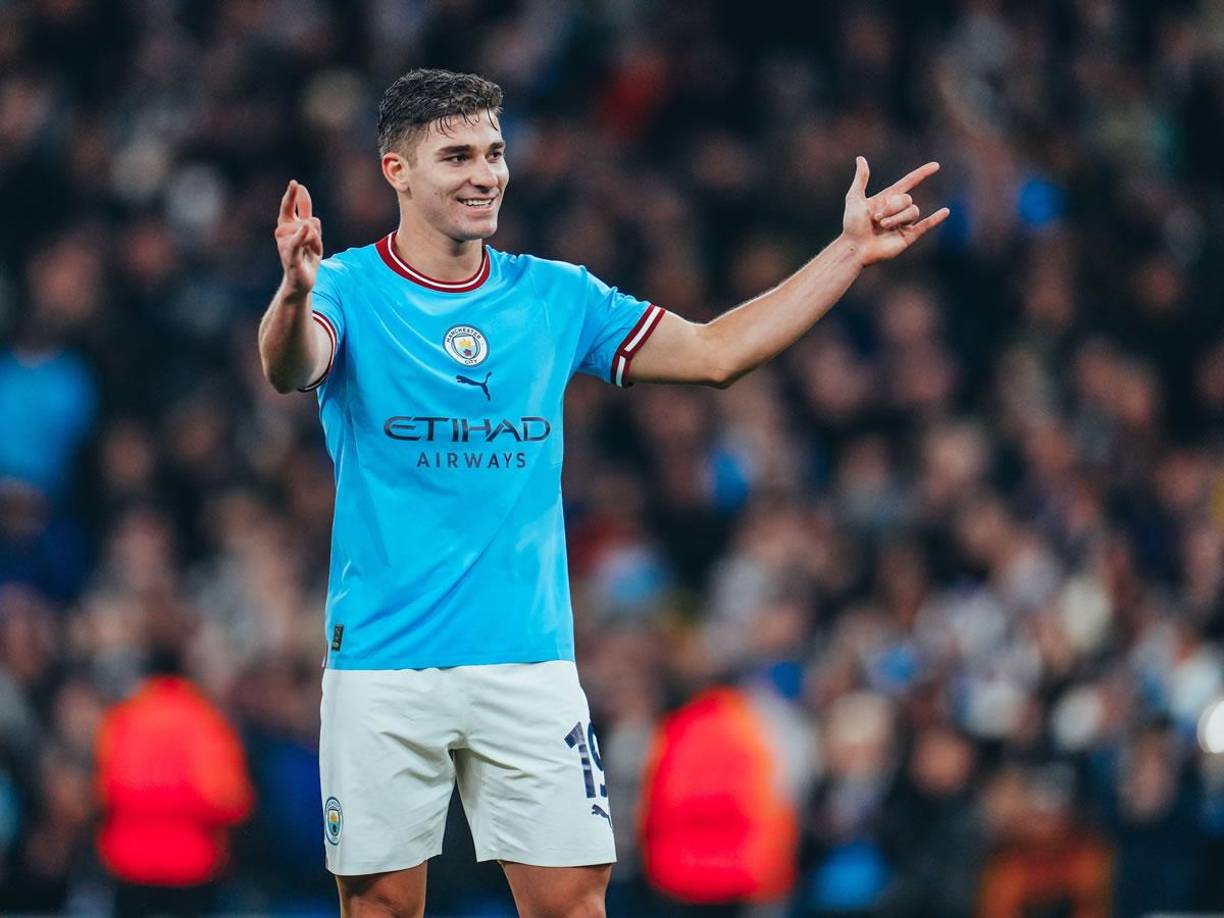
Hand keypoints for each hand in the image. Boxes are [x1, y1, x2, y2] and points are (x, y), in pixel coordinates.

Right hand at [276, 180, 322, 296]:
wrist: (302, 283)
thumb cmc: (306, 260)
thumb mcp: (314, 239)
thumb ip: (313, 225)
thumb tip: (313, 217)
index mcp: (288, 228)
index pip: (288, 207)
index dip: (292, 195)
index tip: (295, 183)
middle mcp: (283, 234)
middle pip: (303, 220)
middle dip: (313, 229)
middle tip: (313, 243)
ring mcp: (286, 245)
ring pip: (306, 231)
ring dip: (315, 241)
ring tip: (312, 252)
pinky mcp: (291, 257)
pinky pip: (296, 243)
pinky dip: (301, 236)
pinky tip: (305, 227)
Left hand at [842, 157, 949, 266]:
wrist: (854, 247)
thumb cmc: (851, 225)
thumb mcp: (854, 198)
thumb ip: (861, 179)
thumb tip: (861, 158)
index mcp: (888, 199)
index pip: (909, 182)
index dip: (922, 173)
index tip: (936, 166)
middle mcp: (898, 210)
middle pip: (907, 199)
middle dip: (892, 207)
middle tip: (876, 219)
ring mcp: (904, 224)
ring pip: (913, 211)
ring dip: (897, 217)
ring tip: (882, 226)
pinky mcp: (908, 237)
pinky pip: (926, 225)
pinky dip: (936, 219)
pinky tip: (945, 211)